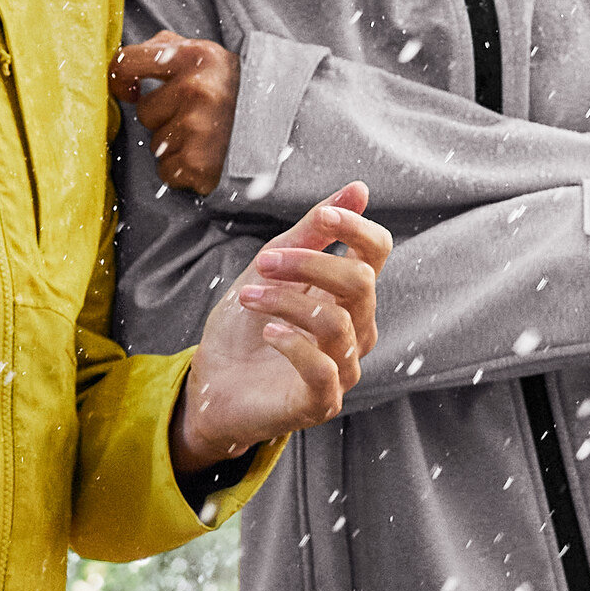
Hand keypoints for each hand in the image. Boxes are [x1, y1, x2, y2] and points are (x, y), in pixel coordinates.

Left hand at [110, 31, 239, 196]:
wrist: (284, 129)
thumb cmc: (235, 91)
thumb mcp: (207, 56)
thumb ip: (166, 49)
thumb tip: (124, 66)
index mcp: (194, 56)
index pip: (128, 62)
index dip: (120, 78)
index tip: (129, 90)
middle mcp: (196, 89)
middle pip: (144, 111)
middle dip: (163, 116)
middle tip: (197, 115)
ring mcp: (198, 128)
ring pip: (155, 143)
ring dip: (174, 144)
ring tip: (206, 137)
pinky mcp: (199, 163)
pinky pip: (167, 171)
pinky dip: (182, 170)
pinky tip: (206, 158)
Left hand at [173, 184, 390, 470]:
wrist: (213, 385)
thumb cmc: (245, 327)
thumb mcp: (271, 268)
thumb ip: (311, 232)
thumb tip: (359, 188)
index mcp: (347, 294)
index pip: (377, 253)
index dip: (357, 228)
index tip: (325, 216)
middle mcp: (356, 329)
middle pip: (360, 283)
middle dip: (309, 264)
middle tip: (265, 262)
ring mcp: (343, 368)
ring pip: (335, 322)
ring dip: (285, 301)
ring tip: (248, 297)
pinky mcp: (322, 402)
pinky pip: (323, 369)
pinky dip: (292, 343)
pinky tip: (268, 333)